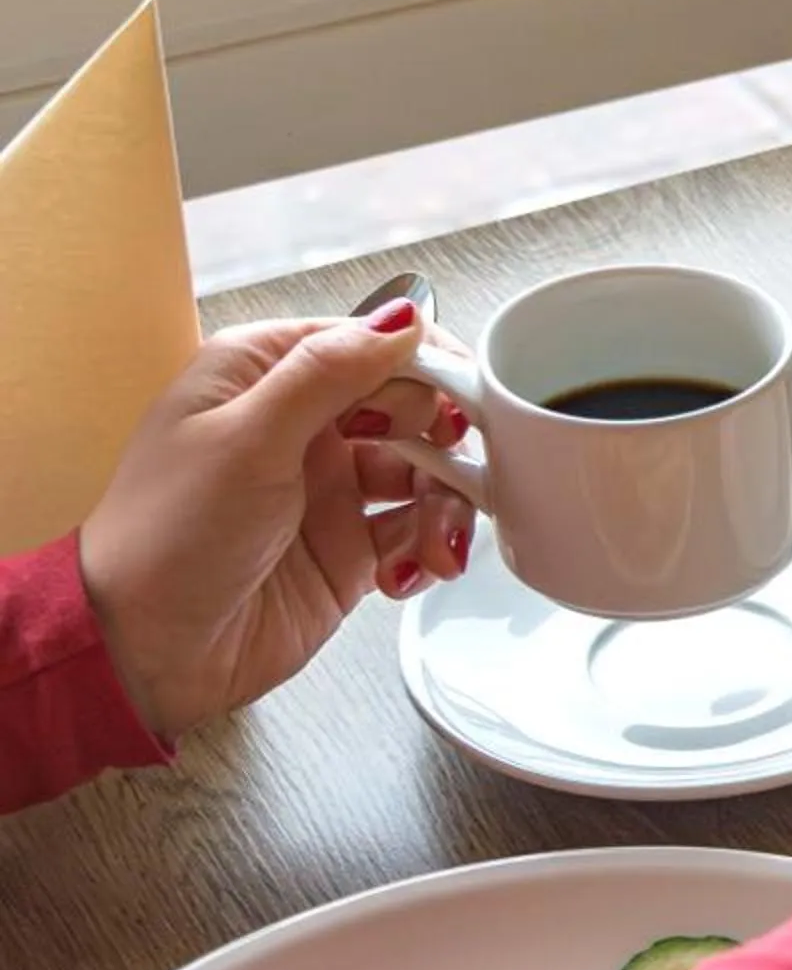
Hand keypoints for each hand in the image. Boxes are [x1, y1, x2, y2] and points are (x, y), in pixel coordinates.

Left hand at [76, 303, 475, 738]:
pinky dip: (428, 552)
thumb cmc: (169, 535)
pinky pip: (417, 535)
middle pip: (412, 409)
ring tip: (437, 546)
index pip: (368, 345)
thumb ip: (328, 373)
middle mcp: (302, 426)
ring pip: (426, 475)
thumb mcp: (247, 437)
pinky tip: (408, 574)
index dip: (426, 368)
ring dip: (446, 507)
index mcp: (264, 376)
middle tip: (453, 477)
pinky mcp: (350, 552)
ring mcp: (329, 490)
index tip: (467, 402)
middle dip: (447, 443)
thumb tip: (401, 319)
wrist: (145, 650)